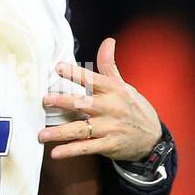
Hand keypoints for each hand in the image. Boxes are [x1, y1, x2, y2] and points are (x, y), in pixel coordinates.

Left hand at [39, 37, 162, 161]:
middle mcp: (110, 108)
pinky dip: (71, 151)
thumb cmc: (133, 107)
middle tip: (44, 100)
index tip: (58, 67)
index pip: (92, 79)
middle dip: (63, 102)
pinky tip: (55, 153)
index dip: (75, 73)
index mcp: (113, 90)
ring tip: (41, 134)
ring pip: (81, 129)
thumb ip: (109, 65)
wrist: (152, 137)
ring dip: (60, 132)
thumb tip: (107, 41)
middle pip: (84, 104)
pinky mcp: (108, 145)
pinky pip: (86, 148)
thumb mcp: (124, 85)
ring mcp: (109, 128)